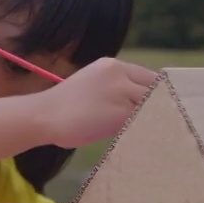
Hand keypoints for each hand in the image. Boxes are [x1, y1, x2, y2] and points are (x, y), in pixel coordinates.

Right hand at [37, 58, 159, 147]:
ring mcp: (121, 90)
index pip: (148, 77)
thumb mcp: (92, 88)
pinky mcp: (121, 111)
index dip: (155, 94)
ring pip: (152, 105)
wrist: (43, 116)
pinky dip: (146, 128)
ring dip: (153, 118)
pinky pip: (144, 119)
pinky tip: (142, 136)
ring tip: (151, 132)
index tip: (158, 109)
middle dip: (158, 105)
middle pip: (154, 89)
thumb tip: (141, 106)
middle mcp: (119, 73)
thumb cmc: (63, 109)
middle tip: (160, 123)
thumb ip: (115, 90)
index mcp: (111, 66)